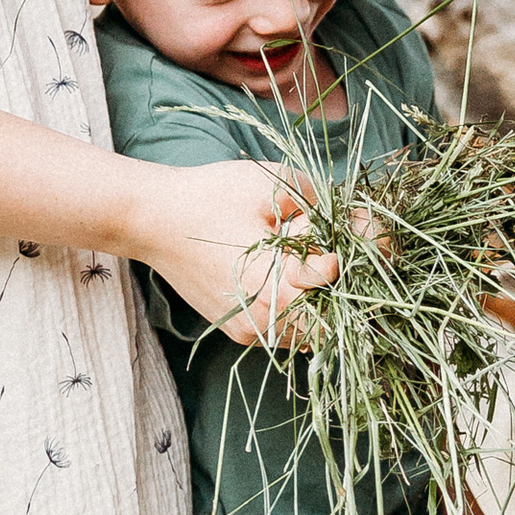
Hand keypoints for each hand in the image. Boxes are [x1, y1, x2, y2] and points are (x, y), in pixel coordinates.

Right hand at [133, 157, 339, 346]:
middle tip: (336, 241)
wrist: (152, 219)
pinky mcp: (239, 329)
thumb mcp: (272, 183)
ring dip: (323, 297)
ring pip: (312, 330)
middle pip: (336, 316)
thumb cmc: (210, 197)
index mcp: (280, 288)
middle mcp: (267, 321)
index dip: (362, 246)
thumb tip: (351, 215)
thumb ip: (322, 200)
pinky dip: (299, 306)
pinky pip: (286, 329)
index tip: (357, 221)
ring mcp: (251, 330)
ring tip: (309, 256)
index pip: (345, 281)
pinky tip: (289, 270)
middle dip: (345, 278)